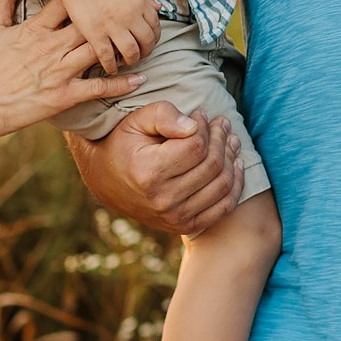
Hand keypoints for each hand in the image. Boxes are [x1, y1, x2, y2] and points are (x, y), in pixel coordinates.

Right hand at [0, 0, 138, 137]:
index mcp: (35, 30)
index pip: (66, 4)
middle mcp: (51, 47)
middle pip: (89, 25)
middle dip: (110, 19)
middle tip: (132, 12)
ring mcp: (60, 71)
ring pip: (98, 51)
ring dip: (121, 47)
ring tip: (143, 42)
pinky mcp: (65, 95)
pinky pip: (99, 87)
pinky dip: (121, 83)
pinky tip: (140, 78)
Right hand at [56, 0, 160, 72]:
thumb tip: (158, 8)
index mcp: (139, 3)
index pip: (155, 26)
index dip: (155, 37)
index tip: (149, 42)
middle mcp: (130, 16)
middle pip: (146, 41)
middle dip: (146, 51)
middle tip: (141, 54)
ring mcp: (113, 27)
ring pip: (131, 52)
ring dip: (132, 60)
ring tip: (128, 61)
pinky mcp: (96, 35)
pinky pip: (107, 56)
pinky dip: (112, 66)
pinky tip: (111, 68)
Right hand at [64, 100, 240, 235]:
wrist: (106, 182)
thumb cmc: (124, 144)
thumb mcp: (136, 121)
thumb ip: (164, 115)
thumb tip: (194, 126)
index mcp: (149, 172)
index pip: (196, 146)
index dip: (204, 126)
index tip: (201, 115)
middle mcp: (162, 199)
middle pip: (211, 165)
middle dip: (221, 139)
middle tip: (221, 124)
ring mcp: (174, 217)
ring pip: (222, 185)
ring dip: (232, 158)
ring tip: (230, 140)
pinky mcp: (184, 226)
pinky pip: (223, 207)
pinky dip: (235, 186)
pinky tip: (235, 165)